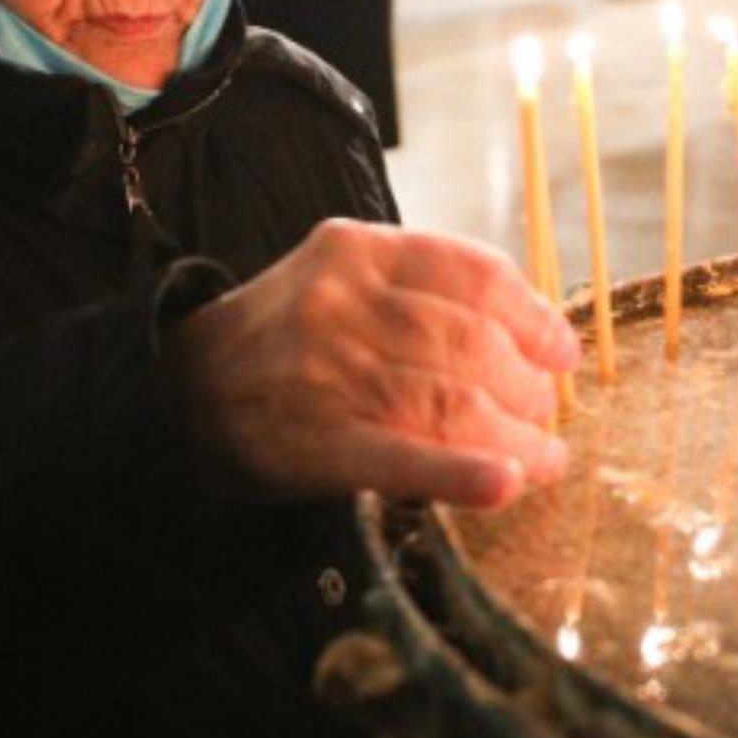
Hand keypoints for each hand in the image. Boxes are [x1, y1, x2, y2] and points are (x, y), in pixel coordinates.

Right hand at [168, 220, 577, 510]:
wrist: (175, 395)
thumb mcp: (336, 284)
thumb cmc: (279, 343)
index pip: (473, 274)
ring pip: (451, 400)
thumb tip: (532, 340)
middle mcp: (339, 301)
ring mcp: (325, 370)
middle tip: (544, 421)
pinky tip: (504, 487)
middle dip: (526, 390)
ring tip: (540, 461)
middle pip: (470, 344)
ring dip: (515, 439)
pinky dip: (460, 473)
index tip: (562, 354)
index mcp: (355, 250)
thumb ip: (416, 294)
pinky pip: (402, 456)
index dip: (534, 317)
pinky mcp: (315, 439)